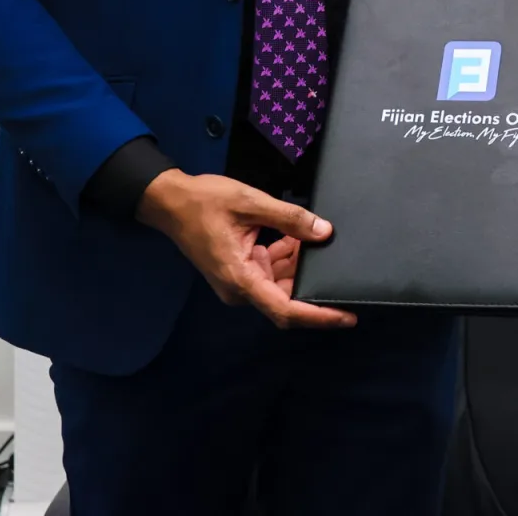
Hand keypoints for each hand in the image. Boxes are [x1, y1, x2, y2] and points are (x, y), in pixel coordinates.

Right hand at [136, 170, 355, 328]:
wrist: (170, 202)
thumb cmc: (205, 202)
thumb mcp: (250, 202)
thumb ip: (290, 218)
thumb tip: (325, 232)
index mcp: (241, 279)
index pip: (285, 309)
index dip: (319, 316)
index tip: (347, 316)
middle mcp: (240, 289)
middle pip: (287, 299)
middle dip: (313, 282)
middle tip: (338, 261)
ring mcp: (239, 282)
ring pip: (281, 284)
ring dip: (299, 266)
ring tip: (314, 239)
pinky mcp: (239, 272)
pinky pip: (270, 272)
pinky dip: (285, 258)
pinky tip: (295, 238)